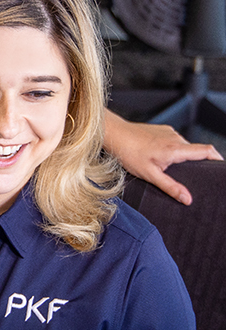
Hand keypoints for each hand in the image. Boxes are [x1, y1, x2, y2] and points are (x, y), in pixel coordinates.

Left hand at [104, 110, 222, 204]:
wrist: (114, 134)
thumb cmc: (128, 153)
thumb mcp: (150, 175)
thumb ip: (170, 187)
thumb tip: (188, 199)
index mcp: (176, 149)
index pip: (207, 151)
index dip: (217, 159)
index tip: (221, 168)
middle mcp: (176, 138)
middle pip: (196, 150)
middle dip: (198, 162)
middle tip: (193, 175)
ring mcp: (169, 132)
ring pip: (184, 146)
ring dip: (182, 156)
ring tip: (170, 167)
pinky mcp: (162, 130)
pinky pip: (174, 141)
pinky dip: (173, 150)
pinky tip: (159, 157)